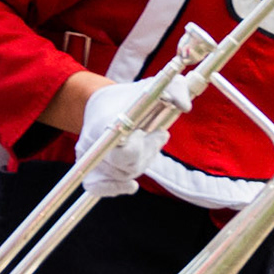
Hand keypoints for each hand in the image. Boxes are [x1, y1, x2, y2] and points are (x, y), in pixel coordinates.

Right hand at [75, 75, 192, 198]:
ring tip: (146, 140)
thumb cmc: (130, 96)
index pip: (126, 151)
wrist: (99, 103)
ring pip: (125, 174)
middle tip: (156, 132)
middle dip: (148, 149)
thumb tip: (184, 106)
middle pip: (130, 165)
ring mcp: (91, 158)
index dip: (142, 146)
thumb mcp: (156, 85)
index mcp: (108, 124)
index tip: (149, 131)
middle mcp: (96, 144)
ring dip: (141, 160)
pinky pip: (97, 188)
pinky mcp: (89, 169)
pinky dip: (114, 189)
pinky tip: (131, 186)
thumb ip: (176, 89)